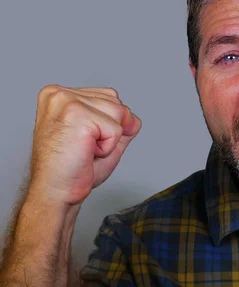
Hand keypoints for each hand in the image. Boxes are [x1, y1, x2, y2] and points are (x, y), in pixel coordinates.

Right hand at [28, 85, 141, 205]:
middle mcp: (59, 93)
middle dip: (110, 131)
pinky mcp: (77, 115)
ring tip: (85, 149)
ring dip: (110, 139)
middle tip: (84, 148)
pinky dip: (108, 147)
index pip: (109, 97)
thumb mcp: (102, 139)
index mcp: (59, 94)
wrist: (56, 192)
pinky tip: (86, 153)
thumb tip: (133, 119)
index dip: (107, 124)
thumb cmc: (73, 169)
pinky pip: (116, 129)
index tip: (82, 141)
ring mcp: (66, 101)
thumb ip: (121, 123)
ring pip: (119, 113)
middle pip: (117, 102)